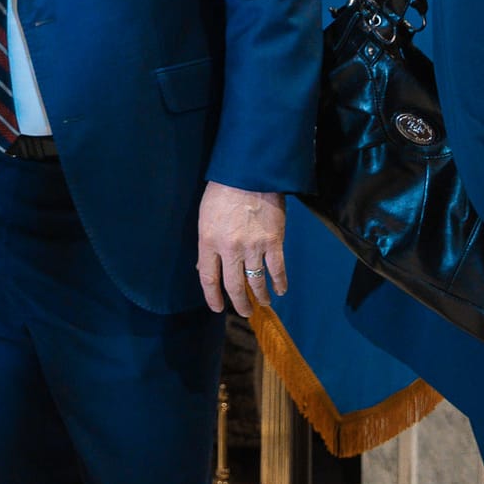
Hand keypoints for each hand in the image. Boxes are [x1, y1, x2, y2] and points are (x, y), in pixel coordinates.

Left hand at [197, 182, 285, 315]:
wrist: (249, 172)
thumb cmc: (222, 190)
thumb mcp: (205, 216)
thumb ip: (206, 244)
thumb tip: (204, 266)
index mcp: (208, 241)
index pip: (208, 278)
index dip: (213, 297)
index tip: (217, 307)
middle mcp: (230, 248)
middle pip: (234, 285)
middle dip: (239, 303)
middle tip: (244, 311)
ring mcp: (253, 246)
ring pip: (256, 282)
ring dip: (259, 296)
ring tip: (261, 303)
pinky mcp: (273, 241)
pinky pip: (277, 269)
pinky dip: (279, 283)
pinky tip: (280, 290)